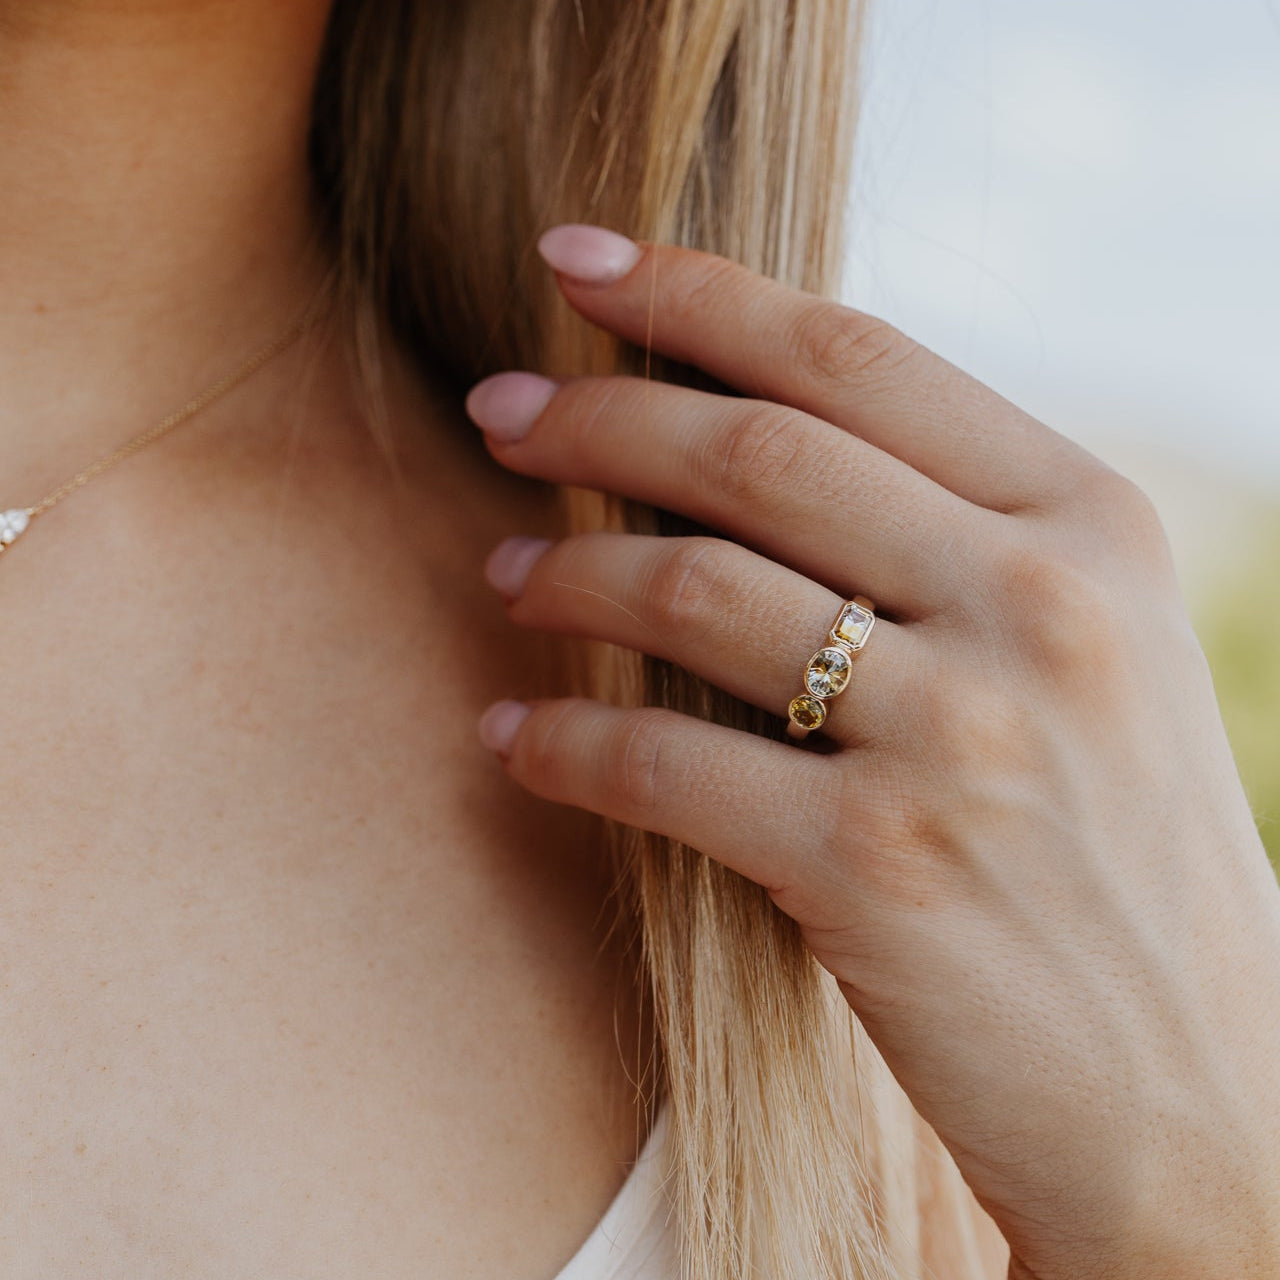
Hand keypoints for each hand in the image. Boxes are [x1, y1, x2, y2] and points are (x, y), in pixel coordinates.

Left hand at [464, 223, 1279, 1278]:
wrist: (1202, 1080)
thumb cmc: (1120, 854)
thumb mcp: (1087, 653)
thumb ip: (954, 537)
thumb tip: (758, 442)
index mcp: (1090, 525)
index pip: (858, 356)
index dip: (697, 292)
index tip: (575, 261)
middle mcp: (1037, 607)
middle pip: (758, 455)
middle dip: (599, 416)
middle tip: (496, 411)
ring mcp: (961, 739)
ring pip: (698, 595)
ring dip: (568, 576)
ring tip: (502, 575)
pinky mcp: (875, 872)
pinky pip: (667, 768)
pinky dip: (566, 748)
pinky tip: (511, 741)